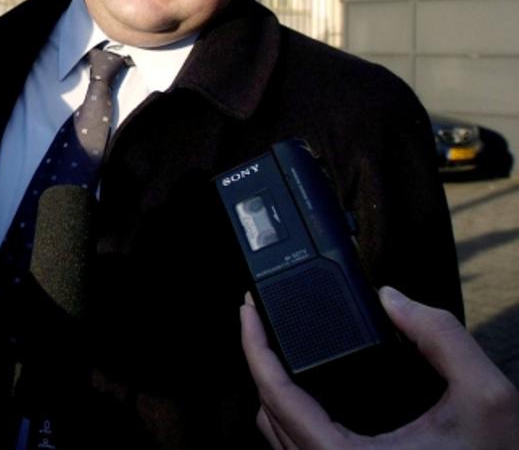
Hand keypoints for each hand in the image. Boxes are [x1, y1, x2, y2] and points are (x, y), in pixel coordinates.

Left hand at [240, 286, 518, 448]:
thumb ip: (442, 338)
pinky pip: (297, 447)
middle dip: (261, 360)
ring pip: (278, 434)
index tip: (248, 310)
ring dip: (274, 389)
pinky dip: (292, 414)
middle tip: (262, 319)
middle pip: (267, 412)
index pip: (275, 396)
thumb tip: (392, 298)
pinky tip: (305, 387)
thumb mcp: (486, 398)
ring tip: (278, 346)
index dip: (255, 347)